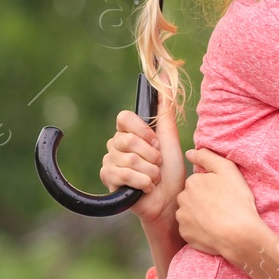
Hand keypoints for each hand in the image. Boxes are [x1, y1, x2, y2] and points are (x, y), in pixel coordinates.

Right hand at [99, 91, 183, 228]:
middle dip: (152, 155)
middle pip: (128, 140)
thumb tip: (166, 76)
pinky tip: (145, 188)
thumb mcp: (170, 138)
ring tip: (154, 178)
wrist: (169, 201)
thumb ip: (165, 110)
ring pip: (129, 159)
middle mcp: (116, 144)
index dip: (142, 130)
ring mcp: (110, 161)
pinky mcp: (108, 178)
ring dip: (150, 171)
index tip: (156, 142)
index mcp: (130, 132)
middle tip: (158, 165)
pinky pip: (123, 174)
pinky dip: (142, 182)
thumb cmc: (171, 171)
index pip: (124, 117)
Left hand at [176, 147, 267, 266]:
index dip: (213, 187)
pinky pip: (190, 229)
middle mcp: (182, 198)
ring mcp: (182, 218)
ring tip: (217, 219)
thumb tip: (190, 152)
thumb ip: (207, 156)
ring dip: (199, 214)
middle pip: (192, 196)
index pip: (199, 181)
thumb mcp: (227, 169)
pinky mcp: (185, 235)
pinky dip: (199, 229)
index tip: (224, 193)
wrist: (239, 234)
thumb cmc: (236, 199)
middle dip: (203, 200)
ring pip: (190, 212)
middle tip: (221, 206)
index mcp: (192, 182)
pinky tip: (212, 230)